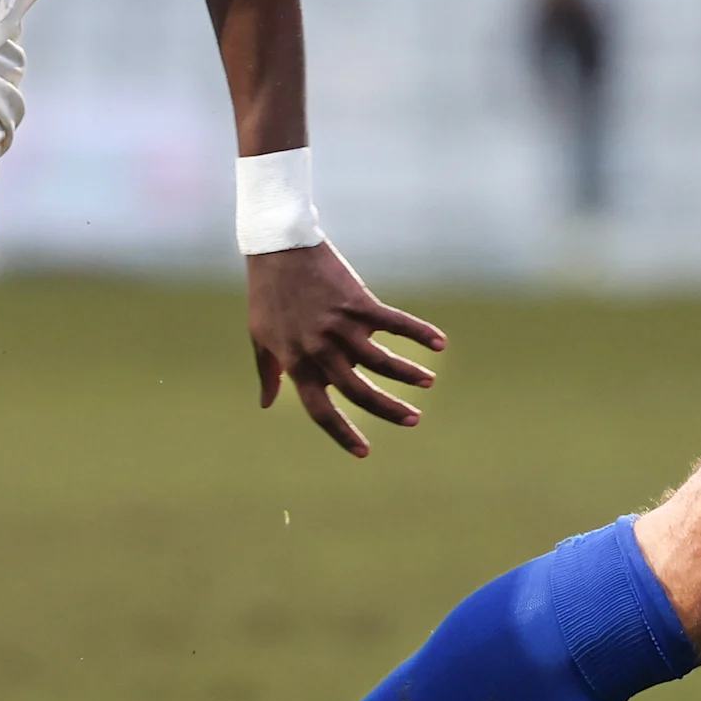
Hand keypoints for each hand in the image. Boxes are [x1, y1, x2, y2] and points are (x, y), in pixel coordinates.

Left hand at [247, 243, 445, 456]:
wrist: (277, 247)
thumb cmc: (266, 295)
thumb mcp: (259, 337)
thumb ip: (268, 372)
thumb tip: (266, 403)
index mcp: (296, 363)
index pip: (321, 411)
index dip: (343, 434)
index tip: (365, 452)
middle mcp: (321, 350)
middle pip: (359, 392)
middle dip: (389, 410)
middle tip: (413, 420)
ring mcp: (341, 326)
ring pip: (381, 362)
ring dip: (408, 375)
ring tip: (427, 383)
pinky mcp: (358, 302)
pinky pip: (394, 323)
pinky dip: (419, 333)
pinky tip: (440, 343)